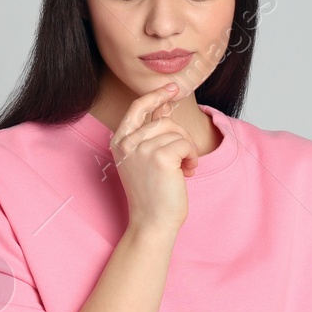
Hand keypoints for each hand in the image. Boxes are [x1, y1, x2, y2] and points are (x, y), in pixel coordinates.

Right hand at [109, 83, 199, 232]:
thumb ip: (153, 132)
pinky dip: (192, 157)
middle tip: (184, 158)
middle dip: (180, 136)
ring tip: (185, 168)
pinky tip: (188, 172)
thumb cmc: (152, 194)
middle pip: (163, 120)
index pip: (137, 107)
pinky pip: (185, 144)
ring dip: (187, 149)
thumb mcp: (147, 158)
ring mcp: (141, 148)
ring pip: (176, 132)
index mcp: (119, 142)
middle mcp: (126, 143)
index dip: (156, 95)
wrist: (152, 223)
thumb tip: (164, 105)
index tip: (173, 88)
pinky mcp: (159, 156)